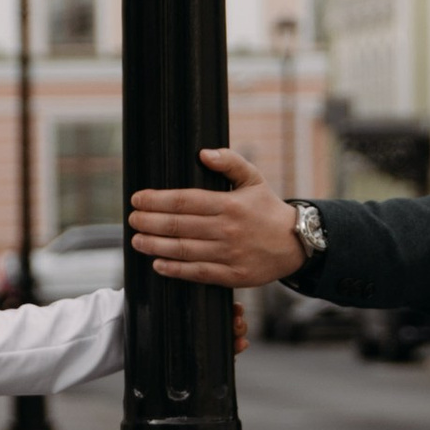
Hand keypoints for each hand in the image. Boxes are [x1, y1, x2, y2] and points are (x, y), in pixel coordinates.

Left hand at [130, 148, 302, 287]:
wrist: (296, 244)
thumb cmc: (268, 210)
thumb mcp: (254, 179)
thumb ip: (230, 162)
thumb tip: (203, 153)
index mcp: (230, 204)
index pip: (186, 201)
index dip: (157, 200)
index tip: (137, 199)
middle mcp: (228, 229)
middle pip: (180, 225)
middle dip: (150, 222)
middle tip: (132, 219)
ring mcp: (230, 254)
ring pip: (184, 250)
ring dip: (156, 246)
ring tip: (137, 240)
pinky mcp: (232, 276)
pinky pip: (198, 273)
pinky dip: (175, 270)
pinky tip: (158, 265)